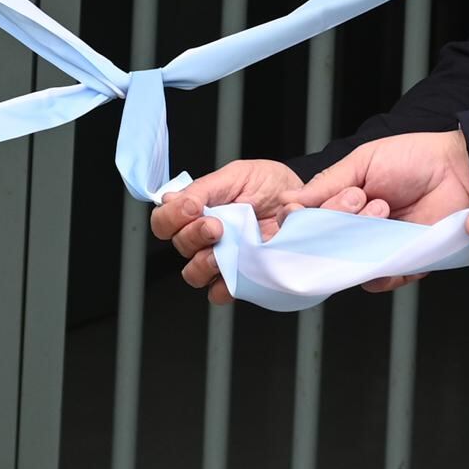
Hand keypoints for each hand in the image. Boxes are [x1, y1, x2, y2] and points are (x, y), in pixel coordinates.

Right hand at [152, 159, 303, 302]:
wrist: (304, 199)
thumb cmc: (268, 184)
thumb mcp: (236, 176)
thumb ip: (204, 188)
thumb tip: (172, 199)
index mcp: (196, 211)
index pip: (164, 221)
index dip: (171, 217)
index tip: (193, 207)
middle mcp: (203, 237)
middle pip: (179, 246)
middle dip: (194, 235)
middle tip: (217, 226)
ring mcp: (221, 258)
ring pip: (194, 273)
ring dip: (204, 263)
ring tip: (223, 252)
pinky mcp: (240, 278)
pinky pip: (220, 293)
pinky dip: (225, 286)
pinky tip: (237, 272)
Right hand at [288, 130, 468, 293]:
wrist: (459, 169)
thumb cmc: (413, 158)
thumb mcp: (362, 162)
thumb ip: (327, 183)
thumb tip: (290, 201)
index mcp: (343, 204)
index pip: (308, 223)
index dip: (301, 220)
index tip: (298, 211)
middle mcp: (357, 229)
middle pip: (324, 247)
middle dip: (336, 223)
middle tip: (359, 199)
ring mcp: (378, 248)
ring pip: (348, 265)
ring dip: (359, 243)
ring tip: (383, 211)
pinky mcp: (402, 263)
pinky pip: (380, 280)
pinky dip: (381, 268)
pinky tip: (391, 240)